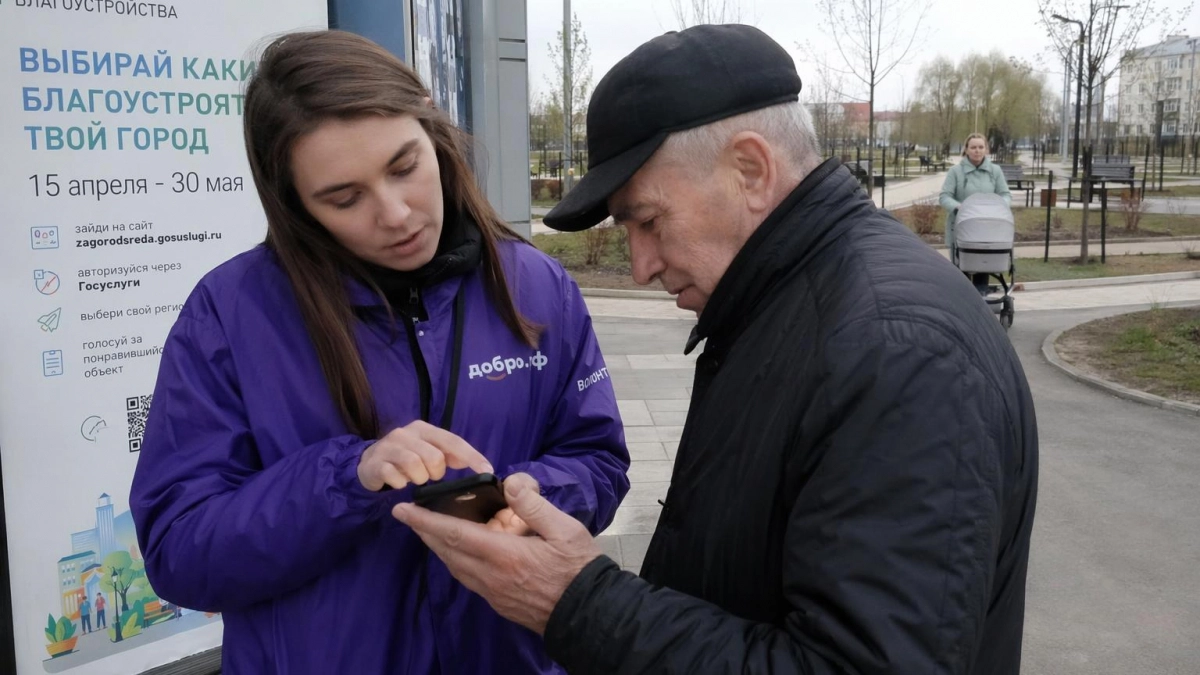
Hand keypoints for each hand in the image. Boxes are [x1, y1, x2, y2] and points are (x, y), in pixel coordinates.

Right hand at [357, 421, 493, 491]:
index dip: (471, 456)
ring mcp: (388, 447)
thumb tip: (477, 463)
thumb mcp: (428, 452)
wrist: (368, 463)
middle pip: (434, 457)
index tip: (487, 470)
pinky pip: (395, 478)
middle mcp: (405, 433)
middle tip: (429, 476)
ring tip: (414, 479)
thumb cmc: (405, 457)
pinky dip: (400, 484)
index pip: (452, 440)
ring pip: (415, 466)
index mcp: (423, 428)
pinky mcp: (375, 463)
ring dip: (418, 479)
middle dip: (435, 473)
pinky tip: (399, 483)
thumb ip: (450, 455)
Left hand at [393, 473, 601, 633]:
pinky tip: (464, 554)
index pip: (454, 534)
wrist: (590, 615)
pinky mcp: (500, 604)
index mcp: (504, 555)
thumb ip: (533, 505)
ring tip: (432, 531)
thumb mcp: (564, 529)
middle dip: (425, 532)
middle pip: (447, 552)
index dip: (425, 521)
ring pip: (456, 568)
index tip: (403, 510)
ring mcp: (494, 594)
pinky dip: (457, 562)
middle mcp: (491, 577)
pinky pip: (469, 579)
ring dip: (440, 548)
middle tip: (409, 516)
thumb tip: (510, 482)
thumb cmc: (579, 569)